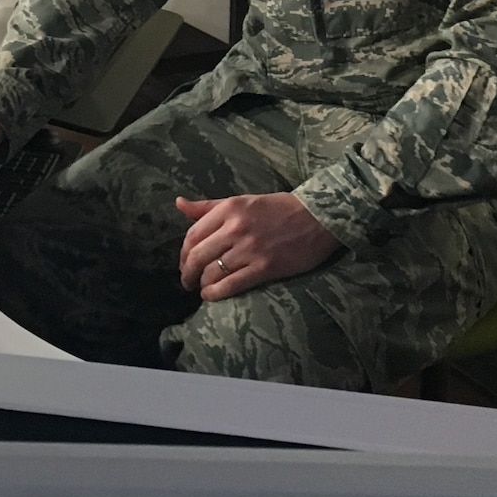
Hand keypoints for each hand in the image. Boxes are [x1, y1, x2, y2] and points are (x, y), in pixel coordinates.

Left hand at [176, 192, 340, 300]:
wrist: (317, 217)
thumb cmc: (279, 208)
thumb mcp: (242, 201)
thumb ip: (209, 206)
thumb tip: (178, 204)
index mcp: (229, 209)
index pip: (193, 234)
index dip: (183, 253)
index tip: (184, 262)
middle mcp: (235, 228)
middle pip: (197, 256)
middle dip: (187, 272)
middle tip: (187, 281)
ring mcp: (250, 249)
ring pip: (211, 272)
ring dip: (201, 284)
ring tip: (202, 288)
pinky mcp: (264, 268)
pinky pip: (230, 285)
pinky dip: (215, 293)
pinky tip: (211, 296)